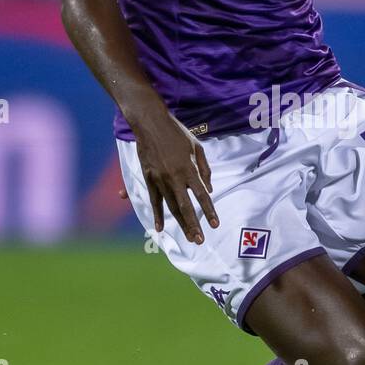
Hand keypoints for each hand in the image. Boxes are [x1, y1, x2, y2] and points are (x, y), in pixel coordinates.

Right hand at [129, 103, 218, 244]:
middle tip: (200, 240)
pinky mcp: (149, 179)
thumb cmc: (177, 133)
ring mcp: (160, 179)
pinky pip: (154, 201)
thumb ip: (204, 169)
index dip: (209, 211)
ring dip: (180, 223)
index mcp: (188, 169)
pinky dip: (157, 215)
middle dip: (194, 225)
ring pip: (171, 207)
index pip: (202, 195)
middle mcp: (175, 177)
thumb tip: (209, 189)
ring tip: (188, 237)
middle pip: (186, 206)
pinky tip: (160, 228)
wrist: (150, 124)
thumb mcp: (196, 147)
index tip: (215, 224)